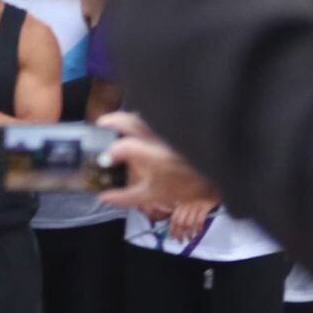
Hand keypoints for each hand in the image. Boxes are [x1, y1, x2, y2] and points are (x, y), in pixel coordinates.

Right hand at [94, 111, 221, 222]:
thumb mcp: (151, 196)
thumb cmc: (182, 187)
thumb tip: (102, 197)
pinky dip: (135, 119)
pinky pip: (149, 117)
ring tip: (111, 126)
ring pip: (140, 115)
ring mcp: (164, 129)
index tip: (104, 160)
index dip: (110, 152)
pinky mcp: (170, 125)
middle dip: (110, 121)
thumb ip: (124, 197)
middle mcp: (158, 139)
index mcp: (154, 157)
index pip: (125, 147)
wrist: (213, 176)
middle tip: (98, 128)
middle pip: (130, 120)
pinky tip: (130, 127)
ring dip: (123, 118)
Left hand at [168, 199, 219, 246]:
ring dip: (189, 233)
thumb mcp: (188, 199)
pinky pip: (199, 221)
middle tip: (181, 240)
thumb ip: (181, 208)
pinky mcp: (205, 207)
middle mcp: (186, 205)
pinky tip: (198, 232)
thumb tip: (176, 222)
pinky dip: (198, 228)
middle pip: (180, 223)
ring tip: (190, 238)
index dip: (172, 229)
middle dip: (179, 234)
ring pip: (189, 224)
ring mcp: (195, 206)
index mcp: (181, 203)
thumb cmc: (201, 194)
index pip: (174, 219)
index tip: (172, 237)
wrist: (214, 186)